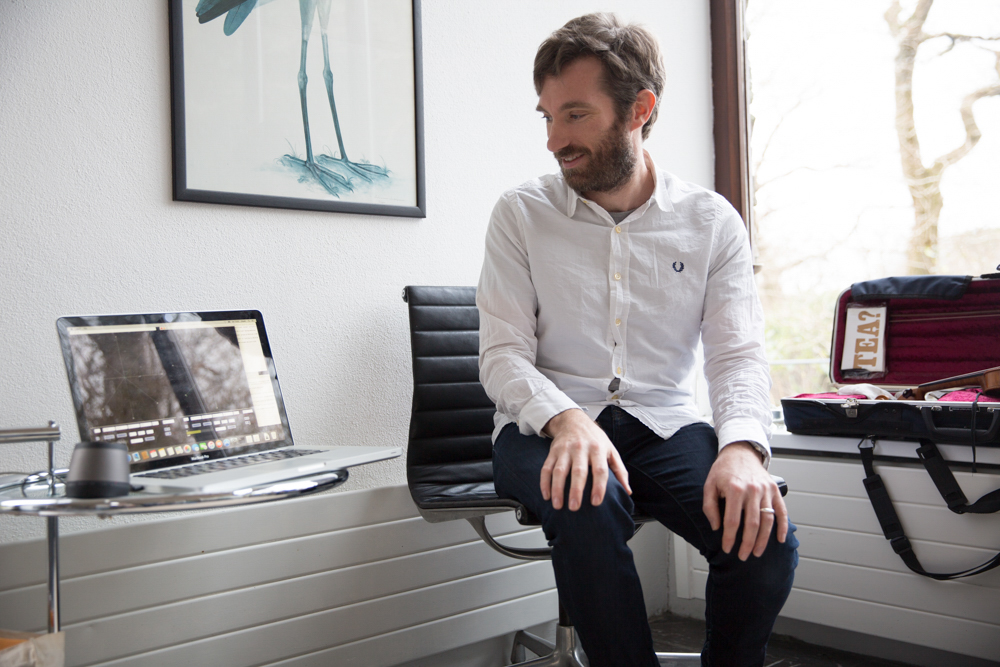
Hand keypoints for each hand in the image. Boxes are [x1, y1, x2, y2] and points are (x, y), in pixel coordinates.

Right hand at [540, 409, 630, 510]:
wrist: (573, 420)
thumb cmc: (595, 438)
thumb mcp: (611, 450)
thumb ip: (619, 470)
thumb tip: (627, 491)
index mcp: (597, 449)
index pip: (600, 470)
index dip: (599, 486)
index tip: (596, 502)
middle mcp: (580, 449)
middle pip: (578, 471)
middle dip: (576, 490)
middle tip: (575, 507)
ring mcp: (565, 450)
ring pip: (559, 471)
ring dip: (557, 489)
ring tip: (558, 505)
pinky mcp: (552, 452)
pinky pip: (546, 468)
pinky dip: (544, 483)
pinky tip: (546, 495)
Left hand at [702, 441, 786, 559]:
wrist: (740, 452)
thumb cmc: (723, 469)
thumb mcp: (709, 485)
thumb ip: (709, 507)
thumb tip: (716, 526)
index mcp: (735, 489)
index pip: (732, 521)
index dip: (730, 538)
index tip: (727, 549)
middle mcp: (752, 490)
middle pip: (752, 524)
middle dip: (747, 543)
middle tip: (743, 556)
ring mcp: (765, 490)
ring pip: (768, 520)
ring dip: (764, 539)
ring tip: (757, 552)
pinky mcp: (774, 490)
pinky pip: (781, 511)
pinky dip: (782, 526)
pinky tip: (780, 539)